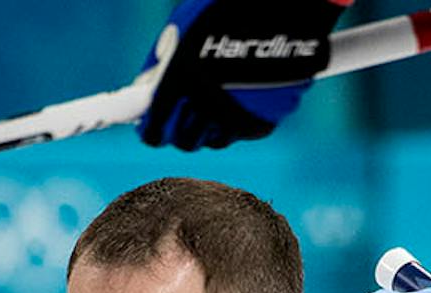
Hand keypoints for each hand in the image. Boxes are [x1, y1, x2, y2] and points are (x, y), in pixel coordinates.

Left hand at [136, 0, 349, 150]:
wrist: (281, 13)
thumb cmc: (226, 13)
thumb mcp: (186, 28)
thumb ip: (164, 61)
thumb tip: (149, 87)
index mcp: (177, 82)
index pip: (154, 131)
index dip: (151, 132)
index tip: (152, 131)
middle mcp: (203, 107)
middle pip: (184, 142)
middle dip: (179, 133)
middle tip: (182, 119)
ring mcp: (234, 119)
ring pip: (214, 141)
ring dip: (209, 129)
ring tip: (213, 106)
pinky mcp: (261, 123)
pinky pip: (242, 133)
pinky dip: (238, 123)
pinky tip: (240, 101)